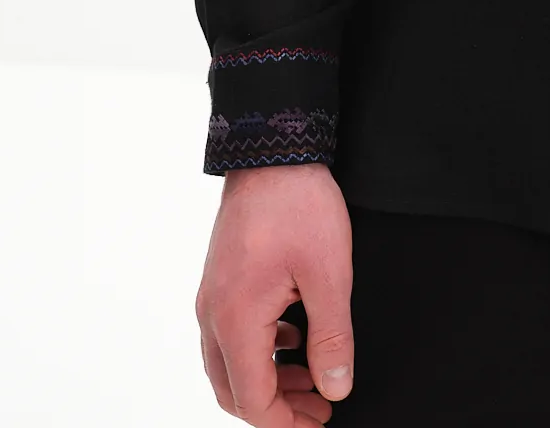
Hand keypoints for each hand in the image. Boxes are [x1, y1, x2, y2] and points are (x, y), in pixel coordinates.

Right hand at [195, 163, 355, 424]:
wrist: (272, 149)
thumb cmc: (299, 205)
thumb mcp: (329, 274)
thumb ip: (333, 338)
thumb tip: (336, 388)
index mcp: (236, 320)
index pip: (253, 400)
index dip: (287, 423)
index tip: (321, 422)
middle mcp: (213, 314)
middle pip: (234, 389)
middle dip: (277, 407)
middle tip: (319, 408)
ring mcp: (212, 295)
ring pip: (230, 364)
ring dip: (268, 379)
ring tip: (313, 378)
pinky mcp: (220, 279)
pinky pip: (231, 333)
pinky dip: (261, 350)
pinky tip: (296, 336)